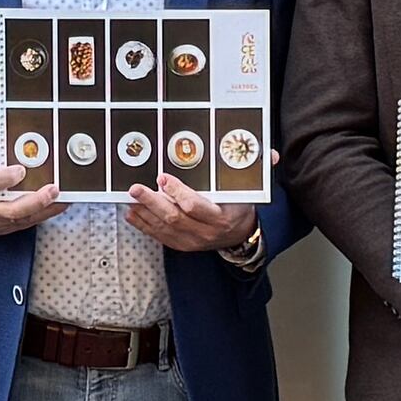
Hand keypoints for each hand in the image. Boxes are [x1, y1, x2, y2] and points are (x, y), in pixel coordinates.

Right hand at [0, 125, 61, 242]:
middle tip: (52, 189)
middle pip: (7, 210)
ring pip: (19, 220)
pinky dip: (42, 215)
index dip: (4, 178)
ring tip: (61, 198)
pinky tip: (56, 206)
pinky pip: (24, 224)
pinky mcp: (0, 228)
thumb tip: (2, 117)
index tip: (21, 170)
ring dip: (43, 210)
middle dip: (33, 201)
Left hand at [125, 178, 250, 257]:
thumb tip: (270, 154)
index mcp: (221, 217)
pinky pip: (160, 237)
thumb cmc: (240, 207)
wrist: (241, 236)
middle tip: (136, 188)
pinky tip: (133, 214)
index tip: (164, 178)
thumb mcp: (250, 191)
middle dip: (152, 201)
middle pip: (174, 218)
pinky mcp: (182, 245)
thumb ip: (258, 172)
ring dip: (144, 212)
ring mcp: (192, 241)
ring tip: (131, 198)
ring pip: (164, 228)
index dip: (178, 193)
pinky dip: (144, 225)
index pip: (195, 206)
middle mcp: (205, 232)